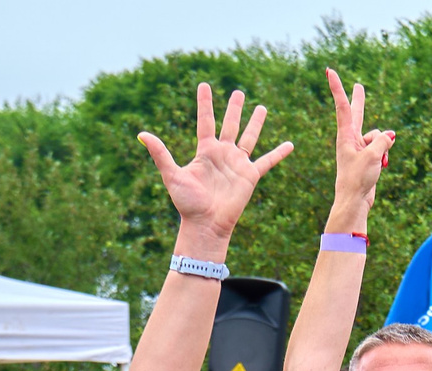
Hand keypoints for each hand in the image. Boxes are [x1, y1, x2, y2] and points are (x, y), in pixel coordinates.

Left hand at [140, 84, 294, 246]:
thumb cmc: (187, 203)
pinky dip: (278, 153)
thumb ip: (160, 154)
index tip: (204, 85)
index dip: (205, 103)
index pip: (206, 121)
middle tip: (238, 93)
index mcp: (205, 151)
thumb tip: (142, 134)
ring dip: (255, 123)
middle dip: (234, 108)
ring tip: (261, 107)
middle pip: (230, 125)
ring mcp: (237, 164)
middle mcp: (222, 154)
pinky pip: (267, 161)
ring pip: (249, 137)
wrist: (206, 224)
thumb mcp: (172, 175)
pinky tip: (290, 145)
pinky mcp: (250, 176)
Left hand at [324, 68, 392, 222]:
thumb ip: (383, 140)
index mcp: (345, 135)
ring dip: (382, 147)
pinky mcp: (367, 158)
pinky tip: (382, 166)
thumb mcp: (373, 155)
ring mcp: (359, 148)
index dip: (337, 87)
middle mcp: (351, 139)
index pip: (342, 106)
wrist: (355, 200)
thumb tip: (390, 135)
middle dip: (359, 101)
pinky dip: (384, 155)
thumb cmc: (357, 178)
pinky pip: (381, 148)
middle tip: (358, 85)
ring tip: (377, 162)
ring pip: (378, 137)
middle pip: (357, 114)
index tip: (329, 71)